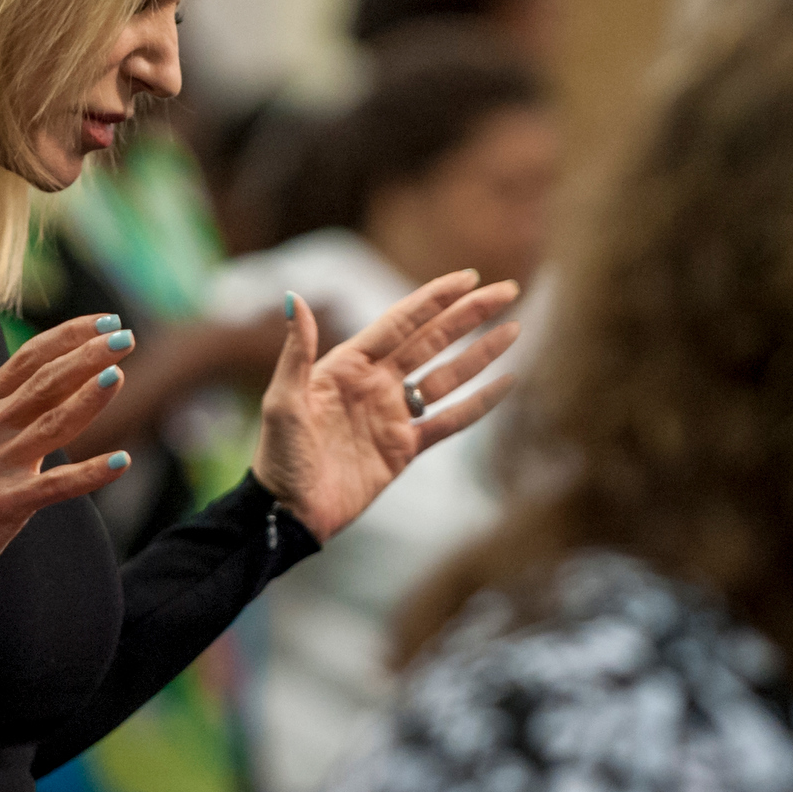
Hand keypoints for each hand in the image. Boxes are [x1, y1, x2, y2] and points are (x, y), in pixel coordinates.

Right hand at [0, 316, 138, 592]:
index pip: (29, 357)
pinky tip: (121, 461)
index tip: (107, 320)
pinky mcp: (4, 503)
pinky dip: (90, 473)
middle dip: (87, 355)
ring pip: (52, 423)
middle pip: (44, 381)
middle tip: (125, 337)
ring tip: (119, 376)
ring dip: (89, 398)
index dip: (70, 335)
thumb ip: (14, 404)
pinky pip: (56, 485)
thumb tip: (68, 372)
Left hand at [255, 270, 522, 539]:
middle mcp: (375, 384)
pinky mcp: (404, 449)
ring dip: (480, 354)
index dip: (435, 299)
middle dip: (469, 316)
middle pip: (432, 342)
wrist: (288, 514)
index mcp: (347, 366)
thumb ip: (297, 352)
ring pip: (447, 378)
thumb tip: (295, 299)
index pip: (400, 323)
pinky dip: (477, 405)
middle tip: (506, 291)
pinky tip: (504, 385)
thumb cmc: (278, 458)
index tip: (469, 277)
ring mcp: (392, 416)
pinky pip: (448, 422)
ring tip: (514, 330)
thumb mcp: (283, 403)